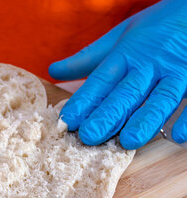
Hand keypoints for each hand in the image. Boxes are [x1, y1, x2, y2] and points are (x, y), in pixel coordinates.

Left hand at [49, 0, 186, 148]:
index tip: (65, 122)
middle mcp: (150, 64)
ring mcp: (178, 70)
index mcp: (127, 55)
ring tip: (129, 141)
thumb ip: (88, 58)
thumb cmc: (157, 26)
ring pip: (161, 97)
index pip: (101, 81)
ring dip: (145, 119)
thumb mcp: (120, 36)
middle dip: (108, 115)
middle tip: (90, 136)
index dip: (83, 101)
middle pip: (127, 92)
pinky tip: (179, 137)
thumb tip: (53, 70)